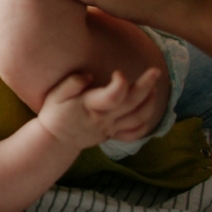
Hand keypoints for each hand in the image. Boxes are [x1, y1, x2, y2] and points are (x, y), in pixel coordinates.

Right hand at [38, 69, 161, 149]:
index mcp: (90, 106)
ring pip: (138, 118)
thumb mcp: (56, 95)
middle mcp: (104, 119)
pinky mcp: (113, 135)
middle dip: (146, 86)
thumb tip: (89, 75)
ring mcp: (111, 128)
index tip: (117, 72)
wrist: (55, 140)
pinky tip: (148, 110)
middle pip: (131, 103)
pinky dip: (146, 123)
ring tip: (153, 87)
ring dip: (150, 102)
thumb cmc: (55, 114)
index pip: (113, 96)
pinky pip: (134, 133)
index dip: (120, 83)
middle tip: (155, 71)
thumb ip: (72, 83)